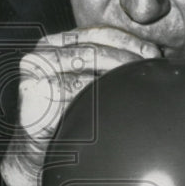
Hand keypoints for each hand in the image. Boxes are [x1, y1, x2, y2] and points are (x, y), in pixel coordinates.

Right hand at [2, 26, 160, 185]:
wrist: (39, 152)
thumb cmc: (69, 116)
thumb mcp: (88, 80)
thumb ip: (107, 62)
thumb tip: (151, 53)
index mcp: (55, 43)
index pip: (97, 33)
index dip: (128, 41)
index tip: (152, 53)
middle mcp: (41, 53)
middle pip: (92, 49)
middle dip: (125, 58)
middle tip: (148, 70)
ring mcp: (34, 72)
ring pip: (84, 67)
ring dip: (114, 75)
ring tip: (134, 86)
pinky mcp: (33, 93)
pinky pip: (73, 90)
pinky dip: (97, 95)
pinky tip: (114, 104)